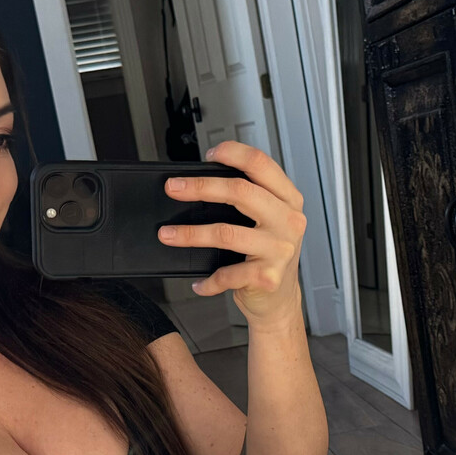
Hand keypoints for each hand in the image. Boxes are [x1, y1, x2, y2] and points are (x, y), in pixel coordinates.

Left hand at [156, 141, 306, 327]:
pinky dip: (208, 279)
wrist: (281, 301)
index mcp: (288, 199)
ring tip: (168, 234)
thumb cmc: (269, 256)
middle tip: (173, 188)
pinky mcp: (267, 276)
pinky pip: (226, 273)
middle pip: (240, 191)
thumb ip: (250, 198)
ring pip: (225, 232)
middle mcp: (287, 221)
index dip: (233, 153)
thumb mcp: (269, 220)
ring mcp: (279, 249)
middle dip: (200, 187)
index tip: (209, 154)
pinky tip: (198, 282)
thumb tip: (203, 181)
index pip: (261, 164)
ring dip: (190, 234)